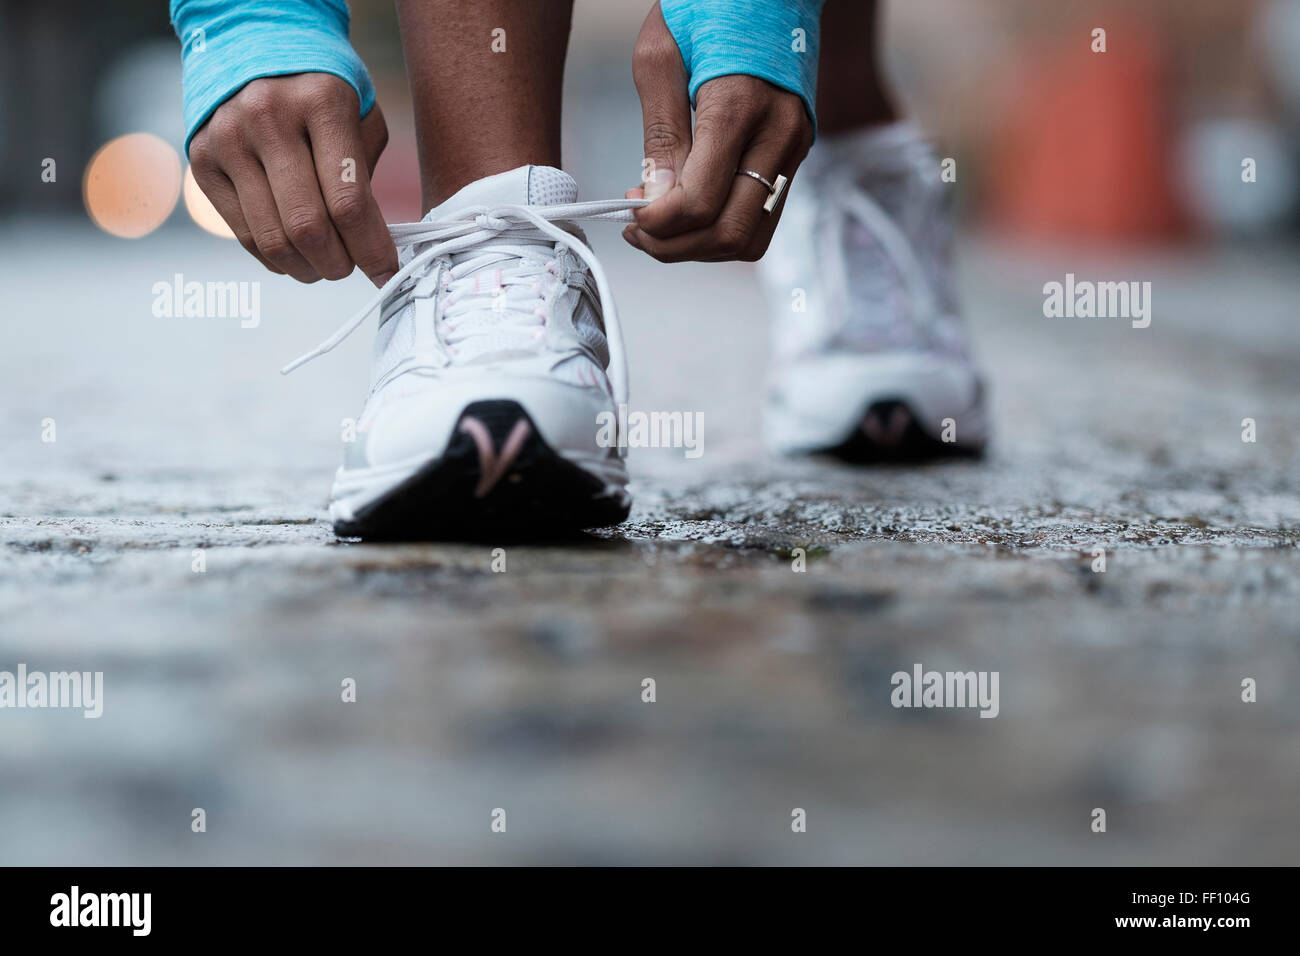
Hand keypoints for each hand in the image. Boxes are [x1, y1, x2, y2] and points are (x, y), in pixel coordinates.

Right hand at [188, 73, 397, 285]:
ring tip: (325, 267)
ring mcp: (228, 139)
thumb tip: (370, 247)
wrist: (253, 49)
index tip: (386, 274)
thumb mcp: (361, 117)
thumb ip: (366, 177)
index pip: (348, 201)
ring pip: (272, 239)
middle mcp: (268, 117)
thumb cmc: (321, 93)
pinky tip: (295, 255)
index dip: (371, 250)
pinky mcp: (203, 162)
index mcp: (321, 103)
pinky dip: (275, 259)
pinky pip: (243, 234)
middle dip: (338, 264)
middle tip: (351, 269)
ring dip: (306, 269)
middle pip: (307, 226)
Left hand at [624, 2, 813, 262]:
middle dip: (675, 247)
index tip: (630, 213)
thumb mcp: (661, 56)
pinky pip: (761, 219)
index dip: (658, 224)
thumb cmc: (709, 7)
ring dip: (700, 248)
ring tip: (662, 228)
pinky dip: (722, 231)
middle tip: (639, 231)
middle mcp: (776, 136)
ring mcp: (793, 150)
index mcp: (739, 106)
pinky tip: (691, 214)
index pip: (699, 201)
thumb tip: (656, 198)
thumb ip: (660, 133)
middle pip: (729, 233)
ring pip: (750, 239)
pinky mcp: (795, 156)